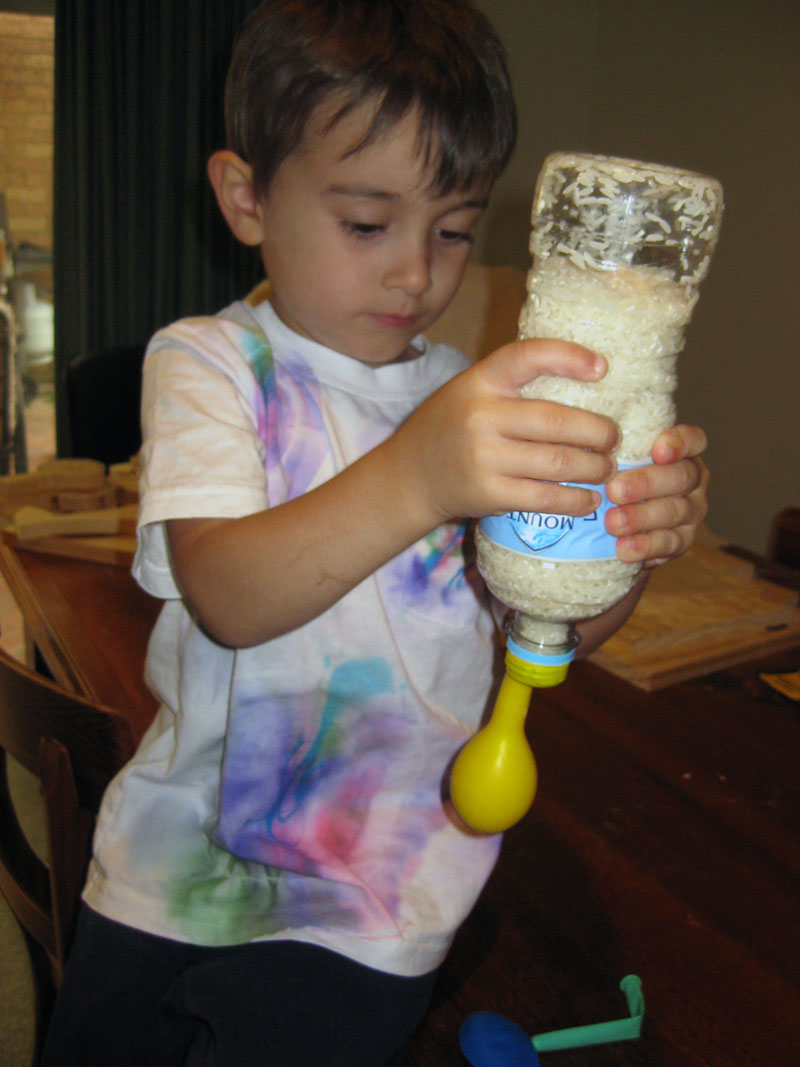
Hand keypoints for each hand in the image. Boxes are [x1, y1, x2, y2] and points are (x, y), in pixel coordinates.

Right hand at [393, 338, 619, 525]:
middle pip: (557, 421)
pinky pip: (545, 497)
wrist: (411, 475)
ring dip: (594, 468)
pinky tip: (588, 499)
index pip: (528, 356)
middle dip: (598, 432)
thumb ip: (514, 384)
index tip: (603, 369)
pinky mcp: (489, 493)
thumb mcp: (472, 391)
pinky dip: (575, 500)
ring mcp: (484, 457)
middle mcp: (481, 415)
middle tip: (612, 439)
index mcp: (481, 381)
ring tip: (606, 468)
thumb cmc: (453, 426)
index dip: (570, 357)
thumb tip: (587, 379)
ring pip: (558, 462)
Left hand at [604, 425, 708, 564]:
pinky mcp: (683, 541)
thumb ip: (614, 450)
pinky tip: (623, 547)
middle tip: (614, 491)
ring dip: (641, 517)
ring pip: (673, 511)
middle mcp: (693, 480)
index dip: (679, 443)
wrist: (625, 529)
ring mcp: (691, 511)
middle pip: (681, 477)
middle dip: (646, 483)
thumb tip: (586, 442)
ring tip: (612, 522)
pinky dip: (645, 546)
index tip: (657, 451)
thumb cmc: (619, 481)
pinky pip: (668, 543)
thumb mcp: (620, 461)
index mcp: (682, 452)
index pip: (693, 440)